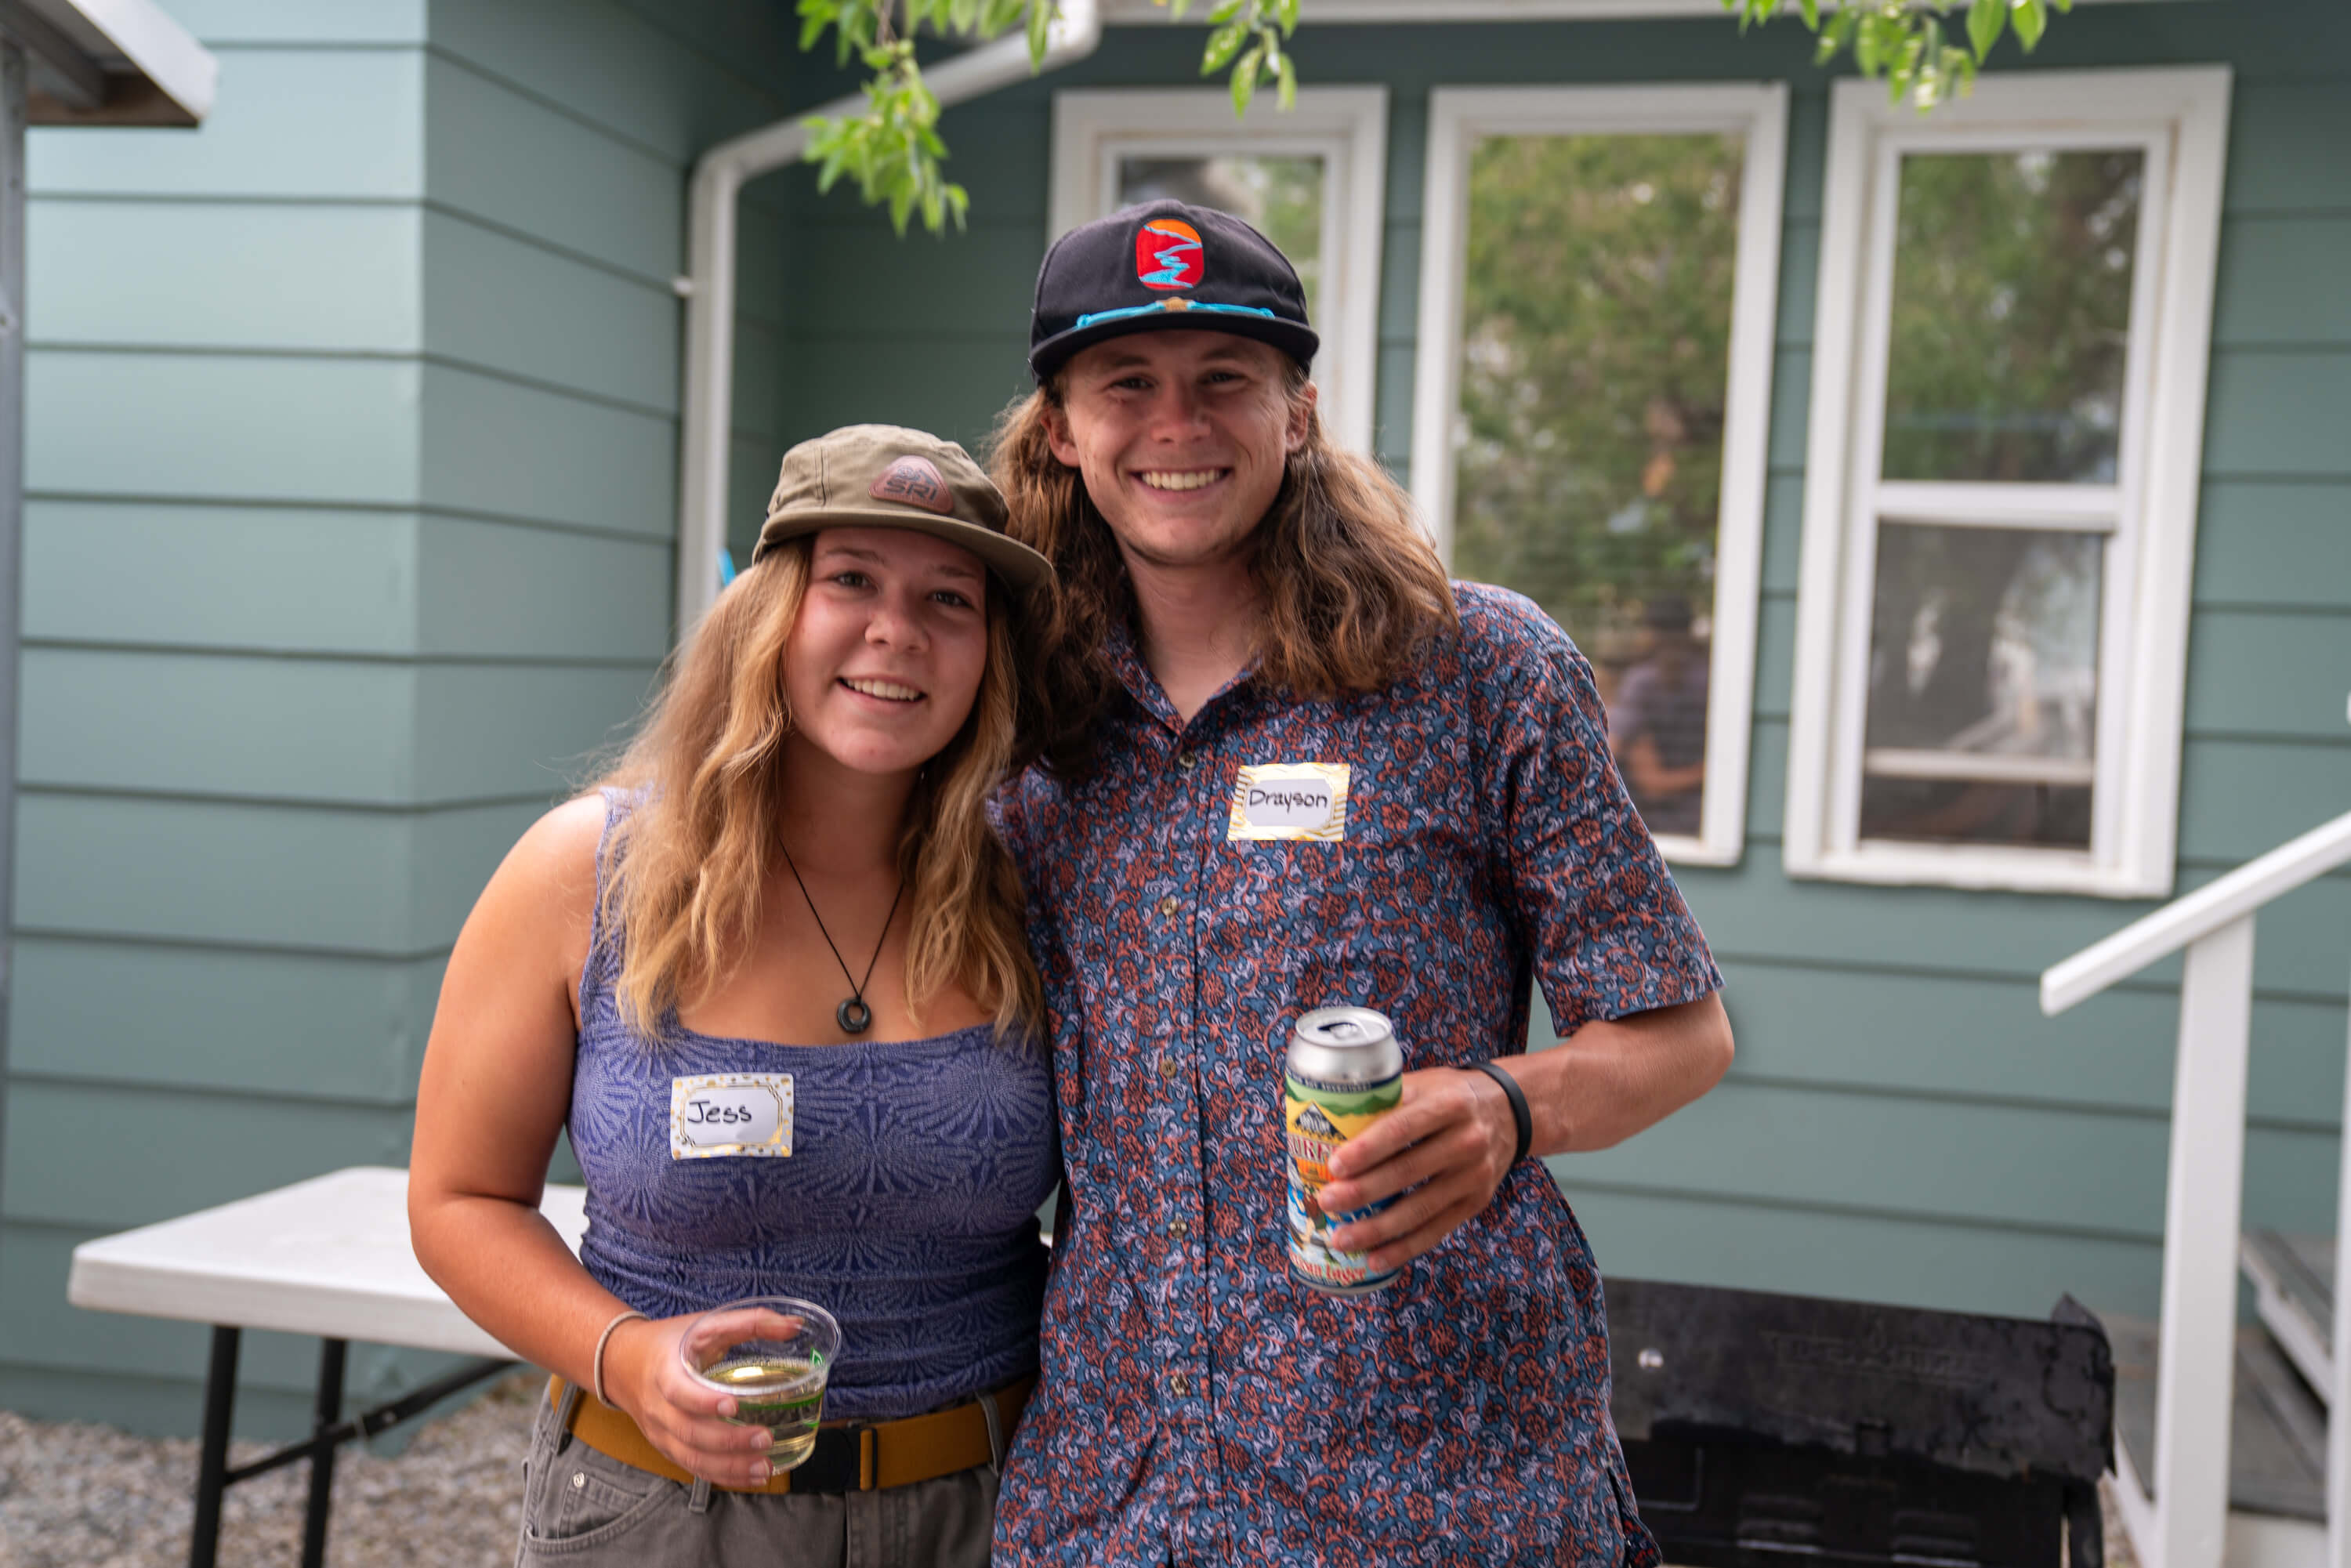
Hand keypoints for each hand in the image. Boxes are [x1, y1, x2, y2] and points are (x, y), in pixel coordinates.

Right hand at [604, 1312, 782, 1486]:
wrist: (623, 1364)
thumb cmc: (671, 1342)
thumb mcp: (703, 1324)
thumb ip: (748, 1322)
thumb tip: (796, 1325)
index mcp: (665, 1373)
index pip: (679, 1392)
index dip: (704, 1401)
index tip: (734, 1405)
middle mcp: (660, 1408)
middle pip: (690, 1433)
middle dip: (729, 1441)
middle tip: (766, 1438)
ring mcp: (662, 1433)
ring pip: (692, 1458)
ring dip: (730, 1467)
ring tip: (765, 1467)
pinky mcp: (668, 1448)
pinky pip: (694, 1468)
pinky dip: (723, 1476)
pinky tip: (752, 1477)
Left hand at [1315, 1066, 1516, 1273]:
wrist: (1512, 1111)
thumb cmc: (1451, 1096)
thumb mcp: (1426, 1084)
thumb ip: (1387, 1100)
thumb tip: (1327, 1121)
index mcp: (1449, 1105)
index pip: (1403, 1128)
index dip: (1368, 1149)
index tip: (1334, 1165)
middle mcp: (1467, 1141)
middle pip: (1408, 1171)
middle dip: (1363, 1192)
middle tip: (1326, 1202)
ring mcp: (1474, 1176)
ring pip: (1420, 1209)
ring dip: (1377, 1229)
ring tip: (1341, 1238)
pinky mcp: (1477, 1202)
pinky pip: (1437, 1230)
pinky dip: (1404, 1248)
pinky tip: (1375, 1259)